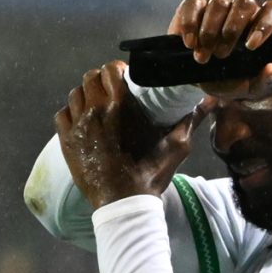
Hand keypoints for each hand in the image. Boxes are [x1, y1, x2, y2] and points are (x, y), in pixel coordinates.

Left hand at [54, 61, 197, 208]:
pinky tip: (82, 121)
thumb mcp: (176, 146)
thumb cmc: (150, 174)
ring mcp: (77, 126)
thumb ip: (191, 120)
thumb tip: (210, 101)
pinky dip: (70, 113)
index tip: (124, 77)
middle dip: (101, 80)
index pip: (110, 69)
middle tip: (111, 91)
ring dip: (85, 95)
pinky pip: (62, 115)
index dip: (117, 70)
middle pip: (90, 78)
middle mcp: (95, 111)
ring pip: (74, 94)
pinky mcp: (66, 142)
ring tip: (96, 106)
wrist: (123, 203)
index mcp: (120, 106)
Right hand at [166, 0, 271, 102]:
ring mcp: (218, 4)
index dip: (265, 24)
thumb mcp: (252, 88)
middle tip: (221, 55)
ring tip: (202, 56)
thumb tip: (271, 69)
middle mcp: (242, 10)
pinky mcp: (195, 6)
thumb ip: (267, 83)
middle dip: (232, 29)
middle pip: (244, 3)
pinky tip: (189, 43)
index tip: (251, 45)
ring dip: (209, 30)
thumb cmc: (232, 79)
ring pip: (219, 2)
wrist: (200, 79)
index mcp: (262, 24)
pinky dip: (190, 23)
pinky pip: (193, 5)